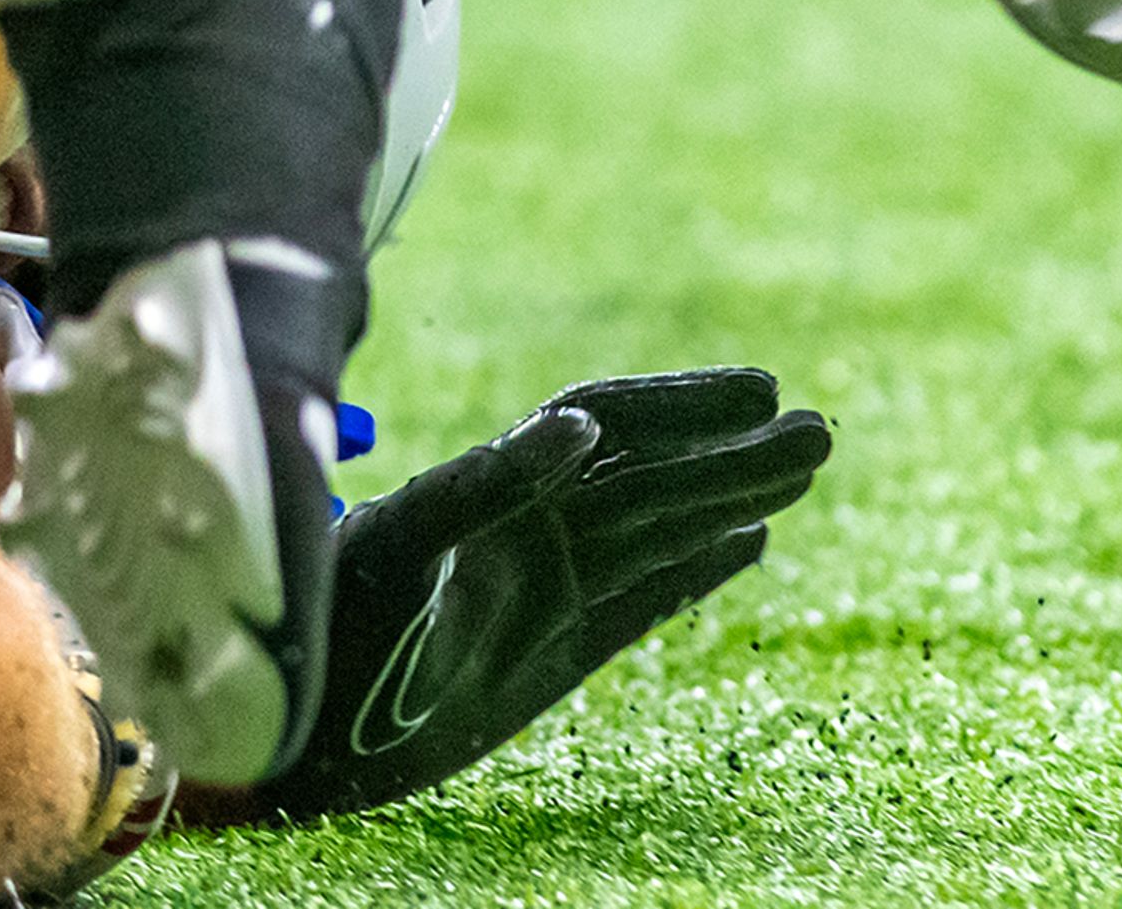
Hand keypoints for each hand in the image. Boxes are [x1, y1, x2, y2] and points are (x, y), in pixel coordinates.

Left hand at [250, 368, 830, 820]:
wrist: (301, 727)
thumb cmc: (331, 627)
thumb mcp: (401, 545)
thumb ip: (485, 485)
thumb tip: (581, 425)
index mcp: (489, 484)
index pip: (604, 424)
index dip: (681, 406)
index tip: (759, 394)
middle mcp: (525, 525)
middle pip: (649, 472)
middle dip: (731, 450)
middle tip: (820, 432)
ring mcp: (545, 584)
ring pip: (660, 527)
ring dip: (733, 496)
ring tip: (805, 466)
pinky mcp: (556, 646)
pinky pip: (643, 595)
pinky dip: (698, 566)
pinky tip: (752, 537)